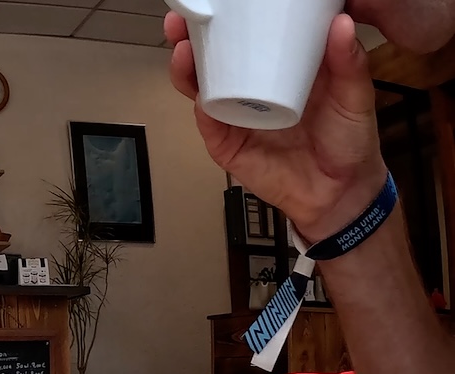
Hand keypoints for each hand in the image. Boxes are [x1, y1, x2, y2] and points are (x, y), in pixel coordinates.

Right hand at [165, 12, 388, 241]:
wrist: (339, 192)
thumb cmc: (348, 140)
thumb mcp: (354, 96)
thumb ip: (348, 62)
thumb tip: (341, 23)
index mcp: (279, 69)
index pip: (247, 39)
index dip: (229, 21)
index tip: (220, 3)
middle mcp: (251, 89)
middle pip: (212, 59)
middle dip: (191, 38)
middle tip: (183, 21)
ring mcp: (235, 116)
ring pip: (201, 87)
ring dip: (186, 68)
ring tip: (182, 50)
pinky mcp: (227, 144)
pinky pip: (209, 122)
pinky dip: (202, 107)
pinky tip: (200, 94)